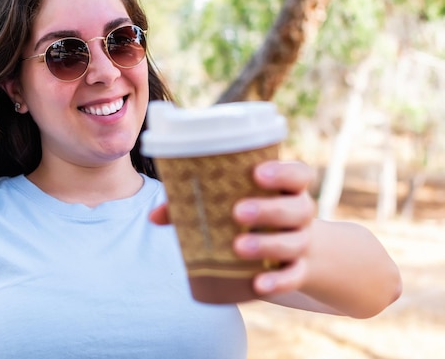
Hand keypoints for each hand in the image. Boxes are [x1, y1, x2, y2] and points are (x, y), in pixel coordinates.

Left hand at [150, 160, 316, 295]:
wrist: (292, 252)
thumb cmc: (250, 217)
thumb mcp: (229, 205)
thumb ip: (193, 204)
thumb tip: (154, 216)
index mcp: (287, 189)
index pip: (299, 174)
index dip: (284, 172)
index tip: (257, 173)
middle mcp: (300, 213)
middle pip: (298, 208)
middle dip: (268, 209)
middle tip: (237, 212)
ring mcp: (302, 242)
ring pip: (295, 242)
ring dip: (267, 245)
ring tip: (238, 247)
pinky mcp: (300, 270)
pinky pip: (294, 276)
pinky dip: (278, 281)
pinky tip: (258, 285)